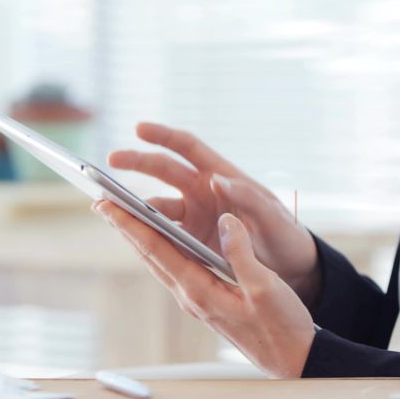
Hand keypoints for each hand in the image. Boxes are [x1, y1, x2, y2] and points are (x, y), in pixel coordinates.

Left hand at [95, 200, 315, 378]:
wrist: (290, 358)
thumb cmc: (280, 325)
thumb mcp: (265, 287)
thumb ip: (242, 253)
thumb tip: (225, 222)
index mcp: (200, 290)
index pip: (157, 250)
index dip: (130, 224)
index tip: (107, 204)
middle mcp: (191, 296)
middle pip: (150, 255)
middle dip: (125, 227)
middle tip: (101, 201)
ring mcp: (196, 299)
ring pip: (160, 262)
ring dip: (140, 237)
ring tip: (123, 214)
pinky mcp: (206, 300)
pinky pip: (176, 268)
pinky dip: (162, 248)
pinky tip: (161, 238)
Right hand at [108, 122, 320, 303]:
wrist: (291, 270)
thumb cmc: (286, 236)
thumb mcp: (274, 217)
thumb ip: (248, 198)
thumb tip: (216, 179)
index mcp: (223, 177)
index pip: (188, 148)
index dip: (164, 136)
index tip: (140, 128)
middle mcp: (203, 193)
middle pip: (163, 171)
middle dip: (136, 163)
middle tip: (110, 162)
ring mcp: (194, 217)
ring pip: (156, 206)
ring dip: (133, 205)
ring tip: (109, 207)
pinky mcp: (190, 242)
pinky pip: (161, 234)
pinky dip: (144, 233)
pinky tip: (125, 234)